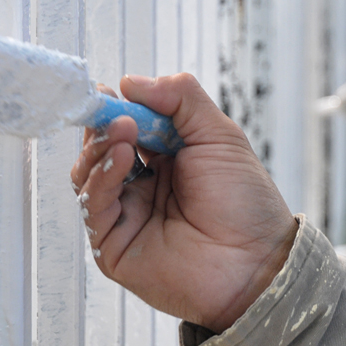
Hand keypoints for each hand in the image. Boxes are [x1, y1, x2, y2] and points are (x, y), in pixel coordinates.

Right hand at [70, 73, 297, 333]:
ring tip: (123, 130)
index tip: (110, 90)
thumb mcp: (220, 135)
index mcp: (170, 159)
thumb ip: (181, 99)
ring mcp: (127, 216)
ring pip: (89, 175)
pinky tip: (120, 157)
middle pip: (102, 149)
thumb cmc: (246, 202)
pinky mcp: (113, 245)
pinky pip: (94, 207)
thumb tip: (131, 82)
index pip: (129, 126)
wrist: (255, 263)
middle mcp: (144, 186)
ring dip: (101, 147)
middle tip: (111, 110)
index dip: (118, 107)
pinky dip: (101, 177)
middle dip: (104, 125)